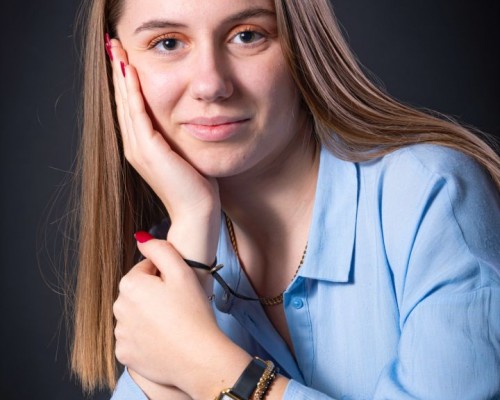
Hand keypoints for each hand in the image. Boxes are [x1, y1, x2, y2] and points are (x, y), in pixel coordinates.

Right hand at [109, 39, 219, 263]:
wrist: (196, 213)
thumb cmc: (194, 187)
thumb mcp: (183, 156)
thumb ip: (175, 139)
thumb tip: (184, 122)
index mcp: (142, 149)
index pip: (130, 109)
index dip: (125, 83)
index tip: (123, 59)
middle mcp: (135, 148)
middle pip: (123, 103)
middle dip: (118, 73)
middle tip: (114, 45)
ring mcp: (139, 149)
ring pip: (126, 104)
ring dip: (121, 76)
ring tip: (116, 51)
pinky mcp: (150, 150)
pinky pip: (138, 113)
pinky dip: (132, 92)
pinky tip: (129, 72)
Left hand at [113, 237, 251, 398]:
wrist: (199, 359)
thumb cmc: (193, 314)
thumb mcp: (182, 271)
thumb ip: (160, 249)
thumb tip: (140, 238)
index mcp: (130, 284)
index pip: (144, 269)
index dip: (164, 275)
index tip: (179, 287)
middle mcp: (118, 308)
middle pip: (137, 292)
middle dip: (154, 295)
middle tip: (178, 305)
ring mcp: (120, 334)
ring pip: (135, 316)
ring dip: (149, 316)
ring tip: (173, 324)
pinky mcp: (125, 355)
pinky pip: (133, 339)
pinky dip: (146, 338)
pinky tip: (164, 340)